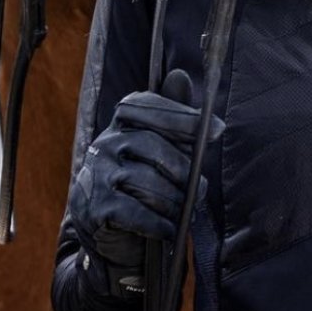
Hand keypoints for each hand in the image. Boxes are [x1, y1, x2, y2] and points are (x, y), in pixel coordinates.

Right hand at [68, 68, 223, 293]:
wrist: (109, 235)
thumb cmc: (141, 184)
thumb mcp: (157, 148)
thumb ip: (171, 117)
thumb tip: (180, 75)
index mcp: (120, 124)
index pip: (145, 106)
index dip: (181, 115)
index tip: (216, 129)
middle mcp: (104, 143)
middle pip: (151, 145)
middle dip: (183, 167)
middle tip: (201, 187)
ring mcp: (97, 175)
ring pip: (147, 182)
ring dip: (174, 201)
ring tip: (185, 210)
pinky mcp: (95, 207)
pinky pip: (136, 212)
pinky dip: (159, 223)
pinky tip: (169, 228)